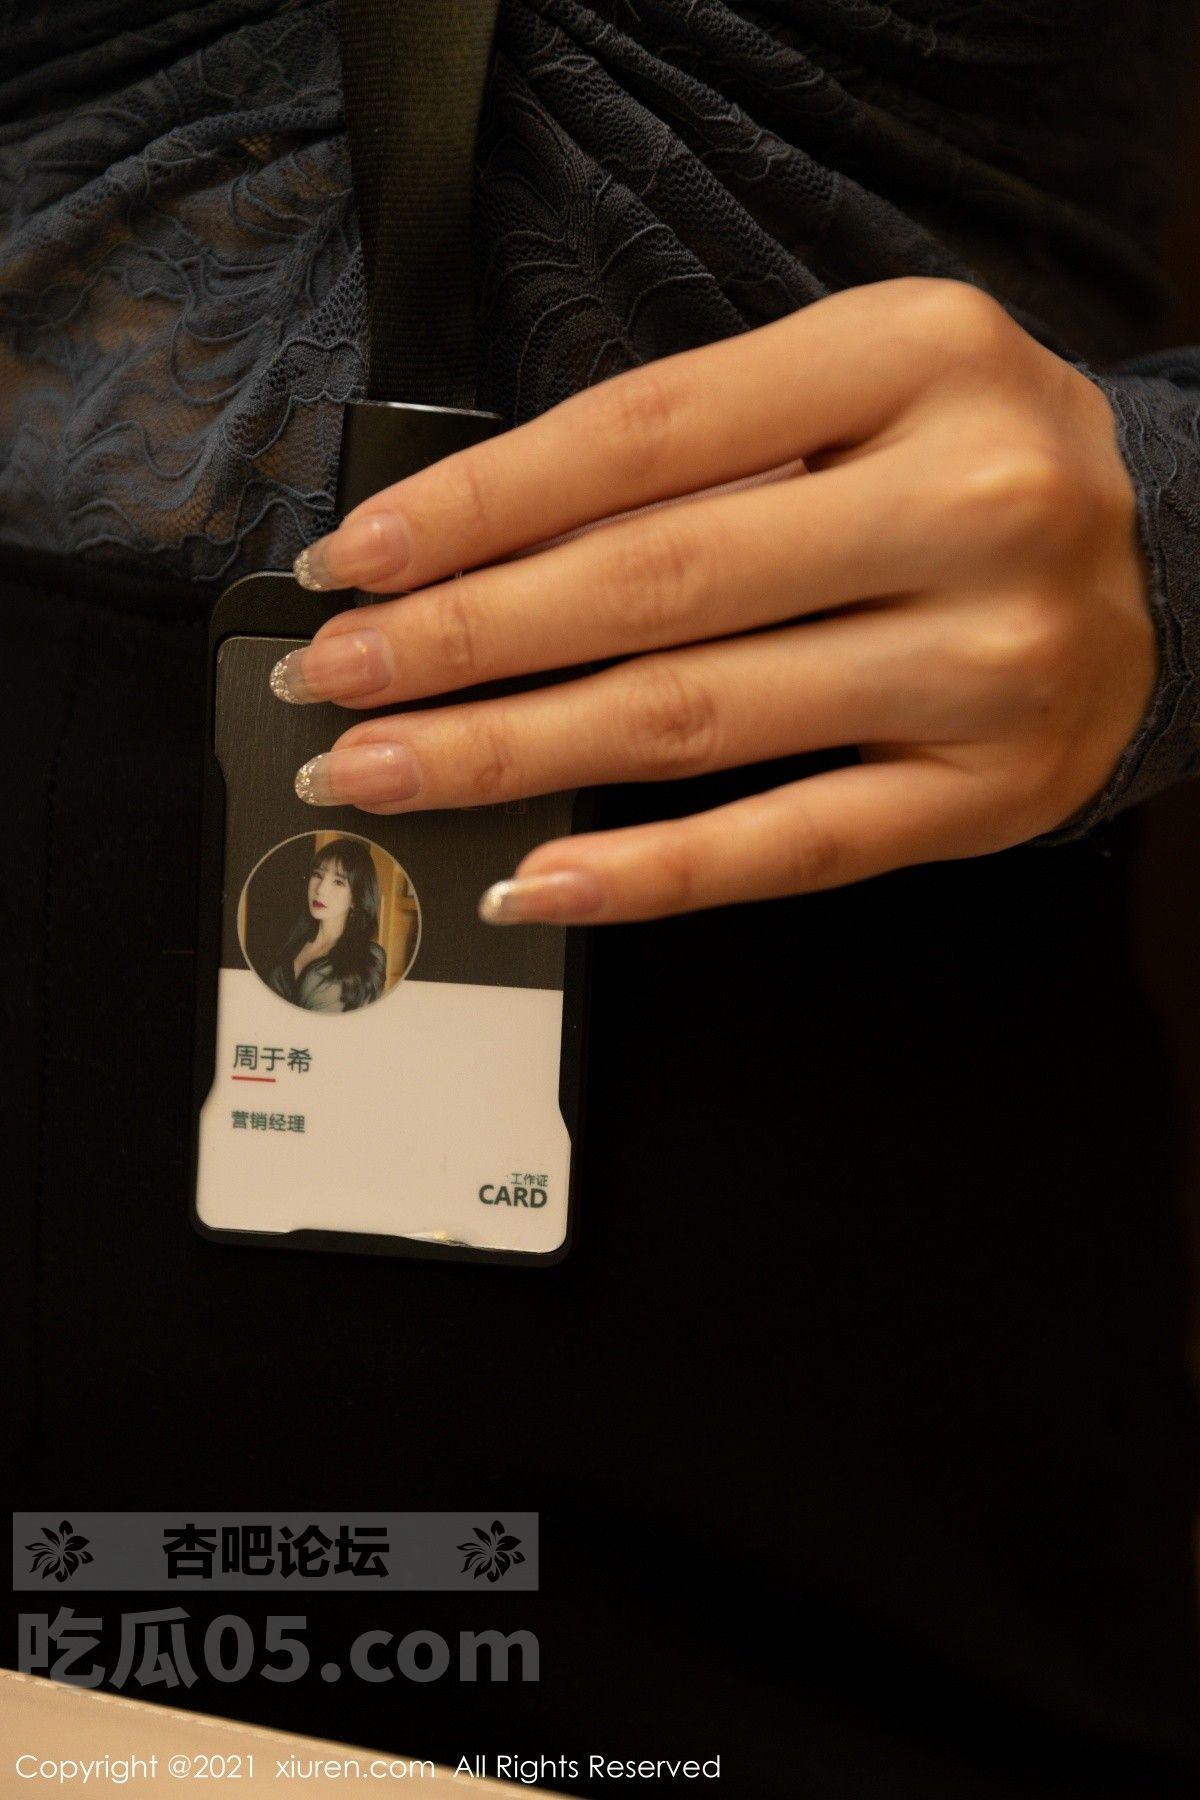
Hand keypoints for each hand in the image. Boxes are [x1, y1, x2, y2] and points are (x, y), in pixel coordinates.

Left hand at [272, 277, 1154, 924]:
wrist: (1162, 565)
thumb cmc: (966, 464)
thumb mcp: (855, 387)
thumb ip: (696, 449)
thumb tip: (475, 553)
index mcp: (914, 357)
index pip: (642, 436)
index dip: (475, 508)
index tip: (355, 562)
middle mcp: (966, 503)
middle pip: (654, 585)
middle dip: (463, 642)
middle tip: (336, 681)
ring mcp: (985, 663)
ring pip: (700, 721)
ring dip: (513, 757)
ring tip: (388, 769)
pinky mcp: (986, 795)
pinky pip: (792, 847)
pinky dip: (649, 872)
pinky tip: (538, 879)